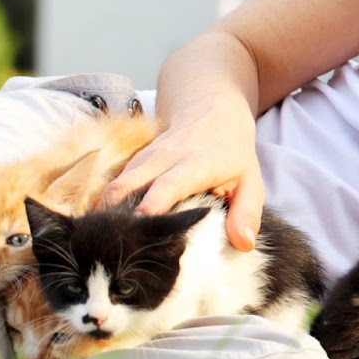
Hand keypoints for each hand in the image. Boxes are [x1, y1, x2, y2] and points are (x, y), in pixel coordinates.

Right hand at [99, 94, 264, 250]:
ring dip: (108, 214)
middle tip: (116, 248)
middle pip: (127, 186)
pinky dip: (109, 206)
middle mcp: (163, 158)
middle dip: (117, 217)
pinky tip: (112, 230)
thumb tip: (243, 245)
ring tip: (110, 245)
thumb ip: (247, 213)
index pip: (167, 186)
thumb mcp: (250, 181)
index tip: (142, 229)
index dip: (152, 208)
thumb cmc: (232, 152)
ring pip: (116, 186)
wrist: (210, 110)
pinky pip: (115, 185)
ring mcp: (143, 158)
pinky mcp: (133, 162)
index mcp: (194, 164)